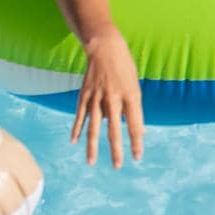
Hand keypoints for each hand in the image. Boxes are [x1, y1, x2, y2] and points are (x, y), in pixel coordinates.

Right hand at [72, 28, 144, 168]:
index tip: (138, 156)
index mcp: (130, 96)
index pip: (135, 124)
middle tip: (118, 166)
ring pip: (93, 127)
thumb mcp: (136, 87)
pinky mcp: (84, 96)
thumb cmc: (125, 68)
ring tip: (92, 162)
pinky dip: (77, 130)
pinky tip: (75, 142)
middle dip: (116, 150)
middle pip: (114, 129)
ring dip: (92, 146)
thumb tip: (139, 131)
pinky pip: (80, 116)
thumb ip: (135, 110)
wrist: (105, 48)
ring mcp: (96, 98)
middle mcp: (113, 99)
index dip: (136, 141)